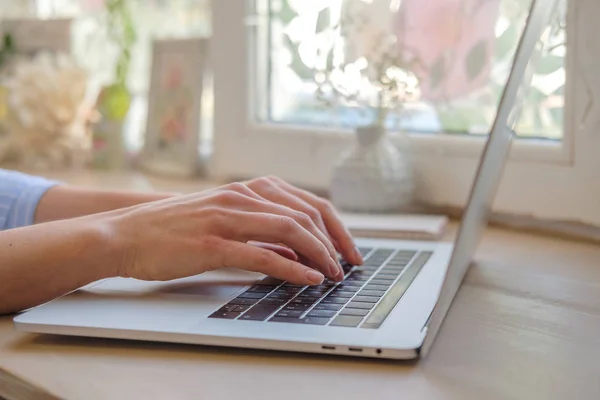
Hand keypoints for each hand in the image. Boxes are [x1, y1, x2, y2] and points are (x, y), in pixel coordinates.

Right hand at [109, 178, 361, 285]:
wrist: (127, 233)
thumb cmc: (175, 229)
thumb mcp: (224, 219)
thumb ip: (261, 230)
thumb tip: (297, 250)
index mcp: (247, 189)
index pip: (307, 202)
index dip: (335, 226)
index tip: (348, 248)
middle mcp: (242, 197)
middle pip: (307, 214)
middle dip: (336, 241)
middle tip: (350, 264)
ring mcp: (227, 218)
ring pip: (290, 230)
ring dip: (320, 254)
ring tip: (334, 274)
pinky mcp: (213, 245)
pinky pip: (263, 256)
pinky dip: (292, 268)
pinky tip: (308, 280)